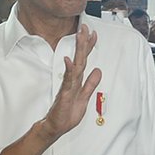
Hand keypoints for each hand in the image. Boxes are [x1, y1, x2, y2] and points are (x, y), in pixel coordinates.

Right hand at [35, 25, 101, 144]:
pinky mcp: (64, 94)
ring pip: (75, 65)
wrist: (55, 127)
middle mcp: (72, 80)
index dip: (89, 47)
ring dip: (78, 51)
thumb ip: (90, 84)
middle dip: (83, 42)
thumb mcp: (84, 97)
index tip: (93, 34)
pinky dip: (69, 70)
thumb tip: (98, 71)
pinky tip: (69, 60)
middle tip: (85, 27)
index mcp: (77, 80)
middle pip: (79, 58)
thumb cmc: (67, 113)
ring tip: (80, 37)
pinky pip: (67, 81)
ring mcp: (67, 86)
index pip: (84, 60)